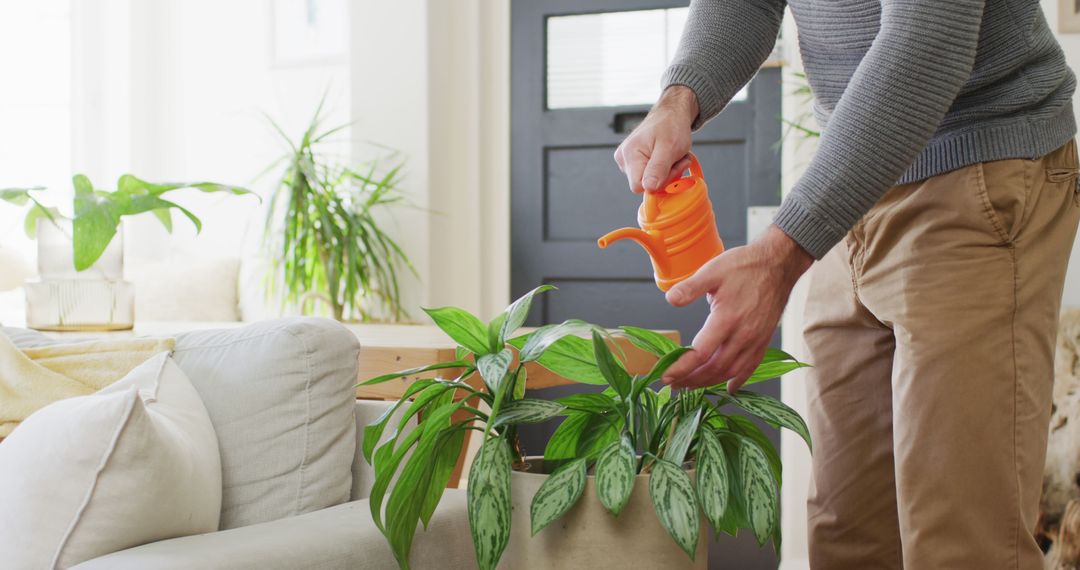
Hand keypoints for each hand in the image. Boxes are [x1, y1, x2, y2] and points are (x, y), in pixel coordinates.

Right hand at [614, 85, 697, 192]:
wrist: (671, 113)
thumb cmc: (671, 124)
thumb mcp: (669, 148)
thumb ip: (658, 169)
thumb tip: (648, 188)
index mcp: (630, 155)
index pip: (639, 186)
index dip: (659, 182)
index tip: (672, 167)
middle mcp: (624, 159)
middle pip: (645, 185)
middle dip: (666, 176)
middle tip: (677, 160)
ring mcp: (627, 160)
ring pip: (649, 181)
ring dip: (667, 173)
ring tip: (673, 156)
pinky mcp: (633, 161)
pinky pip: (649, 175)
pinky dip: (663, 169)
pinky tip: (667, 158)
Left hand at [662, 225, 813, 391]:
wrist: (778, 264)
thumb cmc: (745, 266)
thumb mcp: (713, 270)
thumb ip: (690, 287)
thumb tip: (670, 300)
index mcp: (726, 319)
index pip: (700, 353)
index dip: (681, 368)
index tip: (666, 376)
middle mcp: (742, 334)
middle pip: (714, 368)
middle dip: (691, 379)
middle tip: (674, 384)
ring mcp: (755, 339)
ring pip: (731, 371)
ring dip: (709, 382)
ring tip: (692, 385)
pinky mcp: (764, 340)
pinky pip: (750, 367)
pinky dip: (738, 380)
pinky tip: (728, 387)